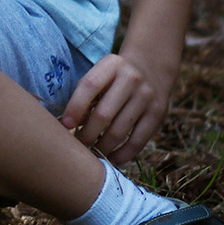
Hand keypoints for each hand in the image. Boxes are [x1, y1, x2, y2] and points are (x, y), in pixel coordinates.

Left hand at [58, 52, 172, 163]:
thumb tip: (70, 124)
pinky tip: (111, 159)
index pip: (90, 86)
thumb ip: (87, 93)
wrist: (152, 66)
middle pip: (104, 113)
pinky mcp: (158, 114)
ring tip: (91, 153)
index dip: (75, 107)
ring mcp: (147, 97)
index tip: (65, 125)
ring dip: (102, 147)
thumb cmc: (115, 76)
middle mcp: (131, 79)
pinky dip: (122, 154)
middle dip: (87, 134)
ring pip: (119, 131)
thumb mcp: (102, 73)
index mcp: (111, 65)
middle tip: (78, 145)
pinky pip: (138, 141)